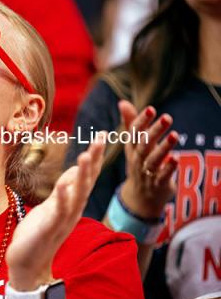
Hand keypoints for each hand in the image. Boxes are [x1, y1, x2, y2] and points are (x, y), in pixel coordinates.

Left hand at [6, 135, 104, 289]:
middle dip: (93, 160)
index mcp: (72, 204)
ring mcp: (62, 221)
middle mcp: (72, 211)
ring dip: (82, 176)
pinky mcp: (49, 230)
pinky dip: (62, 198)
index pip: (86, 177)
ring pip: (77, 196)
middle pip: (87, 182)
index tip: (101, 135)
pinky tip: (64, 185)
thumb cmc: (39, 234)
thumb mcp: (53, 206)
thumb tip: (76, 169)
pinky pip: (58, 212)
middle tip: (101, 138)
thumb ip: (65, 189)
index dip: (94, 157)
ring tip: (85, 155)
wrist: (28, 265)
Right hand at [119, 100, 178, 217]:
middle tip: (167, 117)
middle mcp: (137, 159)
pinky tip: (176, 158)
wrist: (141, 196)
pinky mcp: (158, 184)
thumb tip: (122, 102)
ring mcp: (146, 172)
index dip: (142, 120)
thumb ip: (130, 123)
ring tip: (175, 135)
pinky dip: (168, 168)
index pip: (134, 132)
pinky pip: (162, 176)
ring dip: (164, 148)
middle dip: (154, 131)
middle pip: (144, 144)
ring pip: (153, 159)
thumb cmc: (139, 163)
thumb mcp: (133, 144)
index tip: (151, 108)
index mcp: (131, 147)